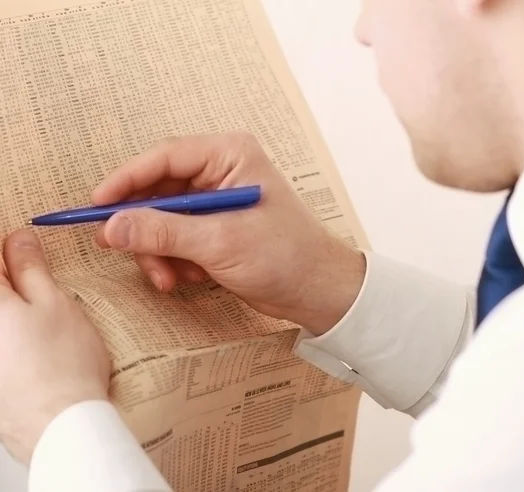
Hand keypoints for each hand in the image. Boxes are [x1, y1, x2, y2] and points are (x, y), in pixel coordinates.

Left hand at [0, 230, 110, 463]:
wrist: (58, 424)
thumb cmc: (63, 366)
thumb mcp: (54, 303)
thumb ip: (30, 267)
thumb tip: (19, 239)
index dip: (9, 248)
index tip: (24, 246)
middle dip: (13, 282)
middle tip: (36, 285)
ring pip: (3, 318)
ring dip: (16, 308)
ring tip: (40, 325)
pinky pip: (4, 341)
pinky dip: (13, 335)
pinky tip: (34, 348)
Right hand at [92, 132, 365, 334]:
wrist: (317, 291)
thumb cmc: (284, 256)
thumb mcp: (219, 242)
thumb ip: (163, 231)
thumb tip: (112, 226)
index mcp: (229, 156)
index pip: (164, 158)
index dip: (126, 180)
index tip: (97, 205)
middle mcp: (221, 172)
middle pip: (158, 190)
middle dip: (143, 226)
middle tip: (123, 249)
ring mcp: (217, 201)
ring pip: (163, 218)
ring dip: (158, 250)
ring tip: (169, 277)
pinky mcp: (215, 228)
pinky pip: (177, 237)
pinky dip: (173, 258)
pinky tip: (188, 277)